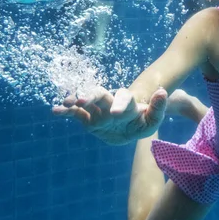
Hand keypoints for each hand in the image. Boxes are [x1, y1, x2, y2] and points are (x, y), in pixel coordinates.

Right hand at [52, 87, 167, 144]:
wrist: (129, 128)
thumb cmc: (142, 122)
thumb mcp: (153, 120)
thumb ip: (158, 107)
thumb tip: (162, 91)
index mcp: (128, 103)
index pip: (125, 99)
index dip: (121, 103)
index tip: (116, 113)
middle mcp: (110, 103)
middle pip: (100, 95)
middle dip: (92, 96)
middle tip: (82, 100)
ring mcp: (98, 111)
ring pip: (86, 102)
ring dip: (76, 100)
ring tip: (66, 102)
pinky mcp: (88, 119)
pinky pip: (75, 114)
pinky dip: (66, 112)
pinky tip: (56, 110)